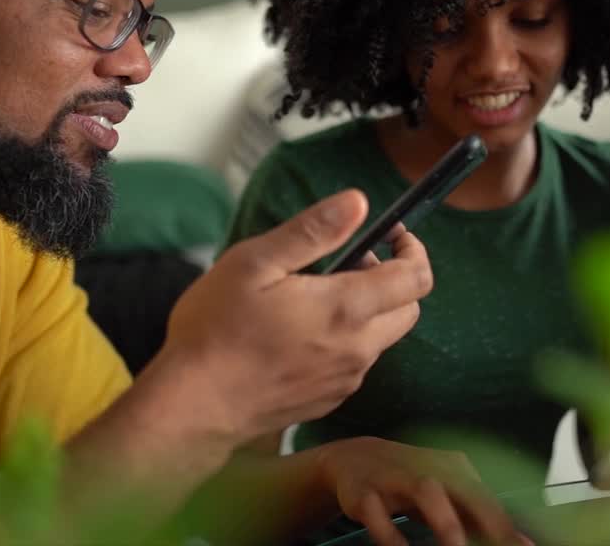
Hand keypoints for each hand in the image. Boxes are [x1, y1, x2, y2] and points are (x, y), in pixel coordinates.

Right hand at [149, 190, 430, 442]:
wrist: (192, 407)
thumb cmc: (216, 330)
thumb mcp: (256, 262)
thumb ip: (312, 230)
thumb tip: (357, 202)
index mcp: (346, 309)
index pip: (416, 278)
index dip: (413, 250)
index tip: (391, 235)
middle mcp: (357, 349)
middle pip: (408, 309)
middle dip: (391, 279)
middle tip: (345, 263)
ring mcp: (345, 380)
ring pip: (381, 337)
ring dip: (365, 311)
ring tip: (312, 297)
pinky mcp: (328, 400)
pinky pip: (355, 363)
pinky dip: (345, 340)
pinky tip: (299, 333)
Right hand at [313, 437, 531, 545]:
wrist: (354, 457)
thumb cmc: (412, 482)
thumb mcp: (447, 495)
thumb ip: (480, 518)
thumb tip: (524, 542)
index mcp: (455, 470)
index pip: (488, 500)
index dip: (508, 527)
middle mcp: (430, 469)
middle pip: (466, 491)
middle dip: (488, 520)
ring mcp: (396, 477)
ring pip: (426, 492)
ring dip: (445, 521)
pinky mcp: (364, 492)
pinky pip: (378, 513)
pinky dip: (391, 534)